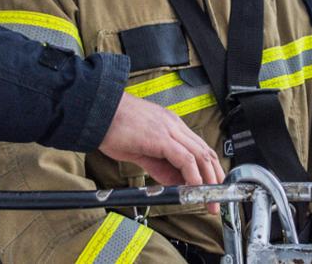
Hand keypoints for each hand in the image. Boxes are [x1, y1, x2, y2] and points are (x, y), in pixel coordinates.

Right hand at [97, 94, 224, 187]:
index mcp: (171, 125)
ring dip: (208, 180)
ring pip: (201, 156)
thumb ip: (160, 165)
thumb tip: (174, 182)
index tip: (211, 187)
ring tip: (209, 199)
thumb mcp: (141, 150)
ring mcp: (169, 129)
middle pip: (206, 152)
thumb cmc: (113, 127)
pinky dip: (193, 176)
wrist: (96, 112)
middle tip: (215, 199)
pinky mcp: (161, 137)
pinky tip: (193, 189)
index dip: (210, 169)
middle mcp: (174, 125)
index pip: (200, 148)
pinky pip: (185, 159)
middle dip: (215, 178)